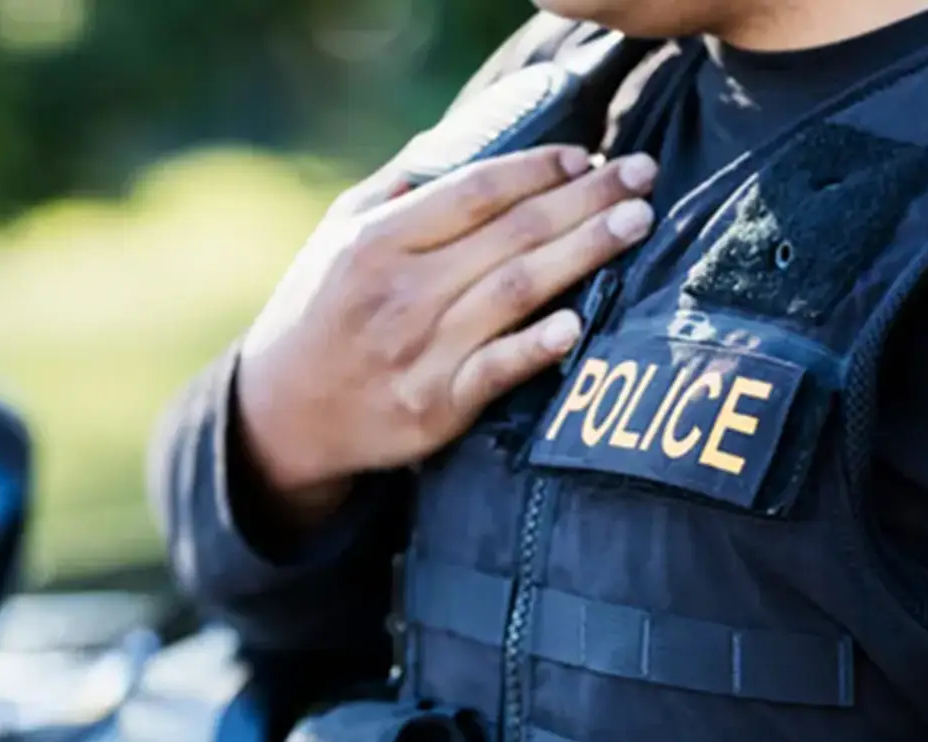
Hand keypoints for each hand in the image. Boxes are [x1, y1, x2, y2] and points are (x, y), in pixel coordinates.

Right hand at [236, 145, 657, 507]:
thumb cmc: (318, 314)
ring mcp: (418, 353)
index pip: (475, 191)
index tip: (587, 156)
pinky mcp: (433, 408)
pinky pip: (495, 372)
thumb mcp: (336, 236)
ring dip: (582, 254)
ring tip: (635, 224)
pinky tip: (579, 324)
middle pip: (510, 234)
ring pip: (514, 292)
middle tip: (643, 176)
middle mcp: (399, 293)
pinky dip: (536, 347)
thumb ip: (396, 188)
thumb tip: (462, 142)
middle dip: (584, 199)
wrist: (284, 414)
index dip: (539, 169)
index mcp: (376, 242)